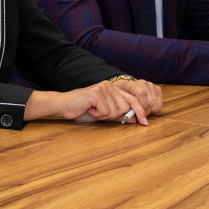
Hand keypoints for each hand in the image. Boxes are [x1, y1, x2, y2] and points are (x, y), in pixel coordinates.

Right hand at [25, 80, 154, 124]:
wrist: (64, 106)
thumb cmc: (82, 110)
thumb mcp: (104, 114)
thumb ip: (118, 115)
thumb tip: (134, 119)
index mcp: (113, 89)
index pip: (132, 100)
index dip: (139, 111)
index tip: (145, 122)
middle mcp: (110, 85)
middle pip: (126, 107)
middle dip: (115, 116)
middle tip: (99, 113)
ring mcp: (103, 88)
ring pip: (117, 110)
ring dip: (105, 116)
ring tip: (93, 110)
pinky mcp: (97, 93)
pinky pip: (106, 111)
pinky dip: (98, 114)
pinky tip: (89, 109)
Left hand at [110, 78, 162, 122]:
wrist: (126, 87)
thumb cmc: (122, 95)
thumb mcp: (120, 100)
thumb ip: (125, 107)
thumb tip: (132, 118)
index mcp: (132, 84)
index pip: (141, 94)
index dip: (142, 108)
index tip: (139, 117)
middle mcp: (143, 83)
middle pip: (150, 102)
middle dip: (145, 112)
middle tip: (139, 115)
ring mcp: (151, 85)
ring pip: (155, 105)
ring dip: (150, 111)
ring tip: (142, 110)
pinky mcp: (158, 89)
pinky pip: (159, 105)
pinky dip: (154, 109)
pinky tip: (148, 107)